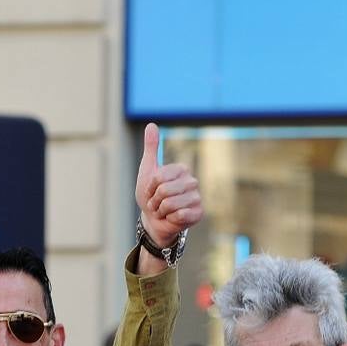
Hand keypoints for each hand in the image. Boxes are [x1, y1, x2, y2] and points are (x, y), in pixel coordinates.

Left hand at [135, 123, 203, 255]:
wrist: (154, 221)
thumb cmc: (151, 196)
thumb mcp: (147, 171)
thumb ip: (151, 148)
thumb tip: (151, 124)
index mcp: (181, 169)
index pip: (158, 178)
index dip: (149, 188)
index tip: (151, 191)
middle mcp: (192, 181)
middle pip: (164, 191)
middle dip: (154, 201)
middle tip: (157, 204)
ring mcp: (197, 197)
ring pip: (170, 204)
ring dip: (161, 211)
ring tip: (163, 211)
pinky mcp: (199, 213)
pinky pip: (179, 215)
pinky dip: (170, 219)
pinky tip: (173, 218)